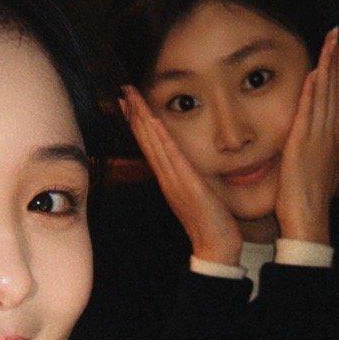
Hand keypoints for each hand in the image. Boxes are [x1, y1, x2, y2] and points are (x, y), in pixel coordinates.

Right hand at [121, 85, 243, 265]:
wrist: (215, 248)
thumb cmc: (211, 224)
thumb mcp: (199, 194)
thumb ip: (191, 178)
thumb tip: (189, 166)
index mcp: (169, 179)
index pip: (150, 145)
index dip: (138, 123)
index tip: (129, 103)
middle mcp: (167, 178)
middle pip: (146, 141)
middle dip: (134, 114)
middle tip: (123, 91)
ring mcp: (174, 182)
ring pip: (153, 144)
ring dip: (142, 119)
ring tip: (131, 98)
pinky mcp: (188, 186)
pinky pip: (172, 157)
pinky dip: (161, 139)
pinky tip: (154, 121)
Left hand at [275, 28, 338, 244]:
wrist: (309, 221)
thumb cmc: (311, 201)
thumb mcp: (325, 171)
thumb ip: (332, 151)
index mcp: (332, 139)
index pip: (335, 99)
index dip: (338, 75)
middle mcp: (330, 134)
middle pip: (334, 90)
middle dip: (337, 61)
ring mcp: (319, 138)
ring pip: (326, 95)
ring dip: (329, 67)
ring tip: (332, 42)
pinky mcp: (304, 144)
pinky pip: (310, 112)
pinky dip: (314, 91)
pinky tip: (316, 72)